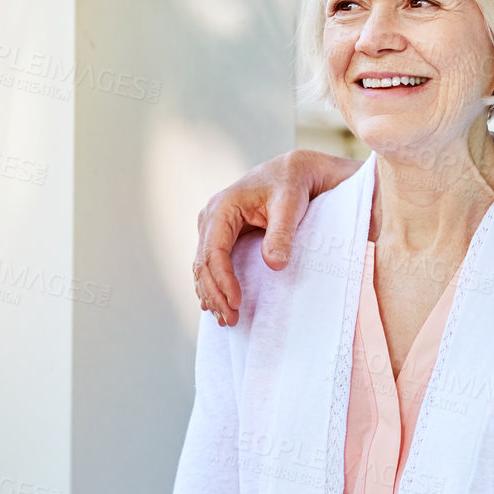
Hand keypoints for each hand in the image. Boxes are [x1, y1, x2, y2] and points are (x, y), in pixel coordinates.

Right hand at [193, 150, 359, 325]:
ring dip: (211, 294)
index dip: (223, 281)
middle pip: (203, 264)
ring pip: (203, 267)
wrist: (291, 173)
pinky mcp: (220, 236)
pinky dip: (213, 286)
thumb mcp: (290, 206)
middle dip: (215, 294)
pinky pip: (210, 265)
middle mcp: (210, 218)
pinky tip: (218, 305)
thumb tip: (274, 265)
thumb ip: (282, 234)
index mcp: (222, 208)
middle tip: (231, 320)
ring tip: (226, 319)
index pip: (214, 252)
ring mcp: (212, 227)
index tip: (237, 303)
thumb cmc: (290, 186)